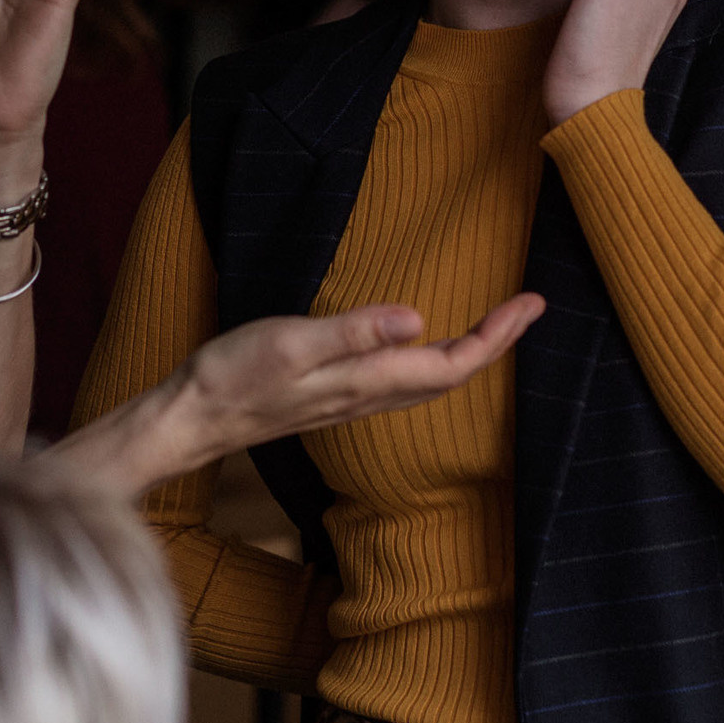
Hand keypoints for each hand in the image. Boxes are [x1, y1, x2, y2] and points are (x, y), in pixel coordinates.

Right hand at [42, 296, 548, 497]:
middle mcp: (368, 395)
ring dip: (469, 351)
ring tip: (495, 323)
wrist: (192, 418)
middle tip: (529, 306)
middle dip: (496, 341)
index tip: (531, 304)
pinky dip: (433, 358)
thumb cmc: (234, 377)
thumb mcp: (292, 344)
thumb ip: (353, 333)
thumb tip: (418, 321)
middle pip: (450, 374)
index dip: (498, 337)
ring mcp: (352, 398)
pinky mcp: (334, 394)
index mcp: (367, 381)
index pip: (453, 365)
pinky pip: (403, 381)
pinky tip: (425, 344)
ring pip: (429, 380)